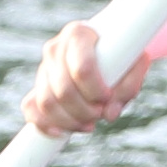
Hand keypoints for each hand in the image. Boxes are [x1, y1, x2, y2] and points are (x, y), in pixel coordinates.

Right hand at [21, 19, 148, 139]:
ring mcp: (43, 67)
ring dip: (69, 121)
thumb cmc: (123, 53)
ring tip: (89, 124)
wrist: (107, 46)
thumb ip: (129, 85)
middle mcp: (55, 48)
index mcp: (78, 34)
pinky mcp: (36, 86)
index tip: (108, 96)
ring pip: (47, 102)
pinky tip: (62, 133)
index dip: (95, 90)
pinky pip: (30, 109)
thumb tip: (109, 114)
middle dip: (84, 110)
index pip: (82, 68)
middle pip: (63, 90)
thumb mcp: (136, 62)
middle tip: (101, 113)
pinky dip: (44, 125)